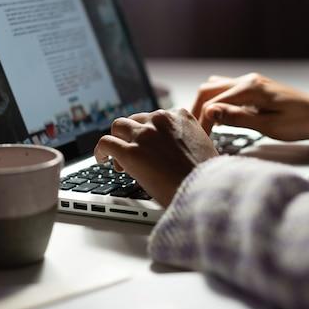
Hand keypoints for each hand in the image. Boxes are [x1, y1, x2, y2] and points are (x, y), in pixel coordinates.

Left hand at [94, 109, 218, 205]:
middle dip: (132, 134)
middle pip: (136, 119)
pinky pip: (106, 143)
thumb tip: (178, 150)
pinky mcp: (130, 153)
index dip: (149, 131)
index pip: (156, 116)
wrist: (205, 191)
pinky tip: (102, 159)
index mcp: (182, 116)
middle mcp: (161, 120)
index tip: (148, 144)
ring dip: (117, 140)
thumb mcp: (206, 148)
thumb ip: (190, 141)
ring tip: (116, 157)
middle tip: (132, 151)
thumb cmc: (208, 178)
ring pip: (118, 126)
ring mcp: (145, 135)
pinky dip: (100, 150)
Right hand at [192, 73, 308, 140]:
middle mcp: (249, 80)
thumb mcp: (269, 126)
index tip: (201, 141)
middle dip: (197, 110)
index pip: (212, 102)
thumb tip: (210, 112)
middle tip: (196, 133)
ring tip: (205, 126)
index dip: (202, 122)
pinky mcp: (255, 88)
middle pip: (208, 89)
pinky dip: (217, 101)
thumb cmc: (302, 122)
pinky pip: (227, 90)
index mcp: (251, 88)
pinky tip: (219, 117)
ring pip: (216, 87)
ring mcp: (252, 82)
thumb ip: (238, 118)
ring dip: (206, 104)